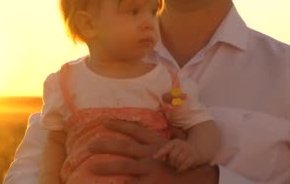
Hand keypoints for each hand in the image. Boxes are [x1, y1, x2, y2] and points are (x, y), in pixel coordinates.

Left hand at [88, 119, 217, 182]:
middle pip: (124, 148)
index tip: (104, 121)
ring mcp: (151, 172)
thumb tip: (167, 111)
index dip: (119, 124)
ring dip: (106, 167)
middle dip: (105, 145)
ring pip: (124, 167)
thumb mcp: (178, 146)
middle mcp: (152, 156)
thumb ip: (168, 135)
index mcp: (157, 144)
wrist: (200, 180)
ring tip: (91, 166)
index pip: (136, 130)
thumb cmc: (187, 164)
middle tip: (89, 145)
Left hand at [153, 139, 199, 171]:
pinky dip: (181, 168)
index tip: (154, 158)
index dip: (160, 153)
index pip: (166, 148)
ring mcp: (189, 150)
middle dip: (170, 162)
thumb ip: (164, 153)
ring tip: (176, 166)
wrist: (198, 150)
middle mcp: (182, 144)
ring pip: (179, 160)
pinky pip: (185, 164)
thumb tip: (156, 157)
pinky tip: (180, 169)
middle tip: (172, 164)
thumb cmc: (181, 152)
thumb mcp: (173, 150)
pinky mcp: (194, 156)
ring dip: (176, 166)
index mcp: (175, 142)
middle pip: (172, 156)